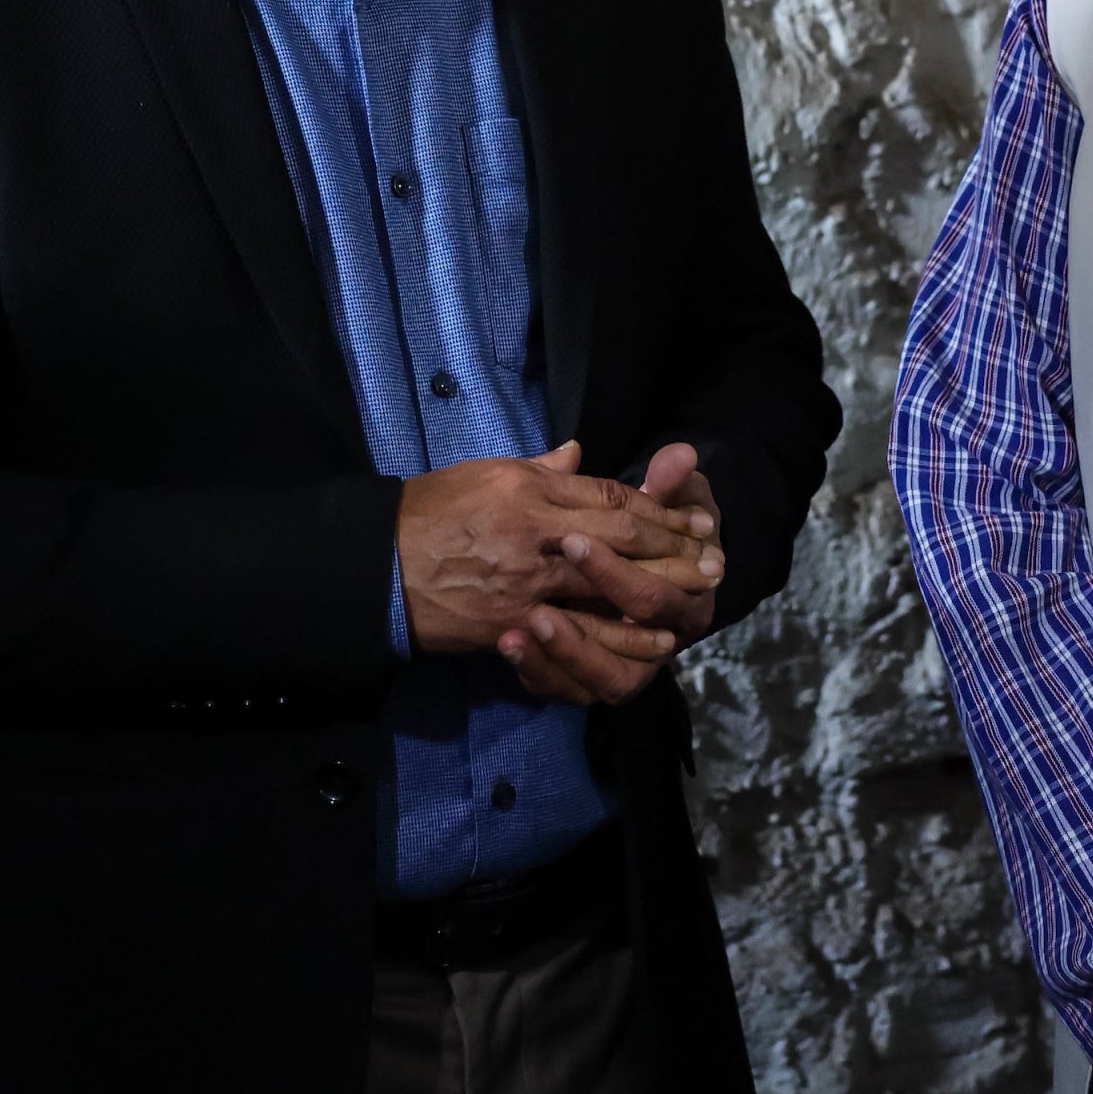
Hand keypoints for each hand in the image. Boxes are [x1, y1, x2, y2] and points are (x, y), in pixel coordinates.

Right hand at [397, 444, 713, 657]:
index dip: (658, 507)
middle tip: (713, 554)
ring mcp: (528, 582)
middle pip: (622, 538)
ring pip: (608, 586)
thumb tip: (577, 454)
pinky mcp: (514, 622)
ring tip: (697, 595)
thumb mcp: (485, 473)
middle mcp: (536, 533)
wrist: (380, 567)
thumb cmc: (430, 512)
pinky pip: (578, 630)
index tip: (694, 516)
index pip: (609, 496)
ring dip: (659, 590)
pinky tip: (650, 639)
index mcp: (530, 490)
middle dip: (673, 547)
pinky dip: (620, 635)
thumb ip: (539, 468)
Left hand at [499, 443, 730, 705]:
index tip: (573, 539)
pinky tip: (507, 644)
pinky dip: (541, 671)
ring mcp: (629, 668)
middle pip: (637, 642)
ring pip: (608, 680)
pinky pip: (569, 691)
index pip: (661, 596)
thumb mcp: (669, 502)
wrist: (638, 576)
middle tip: (540, 579)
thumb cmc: (653, 529)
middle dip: (587, 610)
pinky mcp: (589, 682)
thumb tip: (680, 454)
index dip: (620, 571)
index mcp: (691, 598)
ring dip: (568, 650)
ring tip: (525, 623)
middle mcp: (666, 642)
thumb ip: (673, 482)